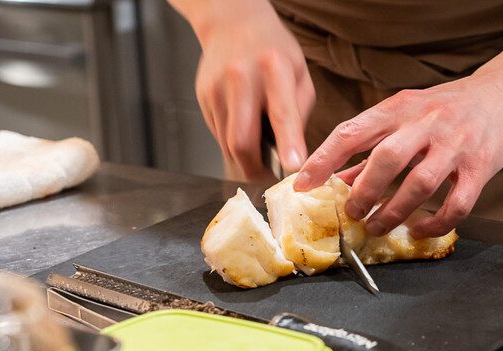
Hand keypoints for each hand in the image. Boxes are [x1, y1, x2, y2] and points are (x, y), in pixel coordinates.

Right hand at [180, 0, 314, 180]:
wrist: (233, 23)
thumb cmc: (273, 50)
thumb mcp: (299, 74)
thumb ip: (298, 113)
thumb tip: (294, 153)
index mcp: (274, 68)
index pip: (281, 113)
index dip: (287, 144)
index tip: (291, 166)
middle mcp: (241, 77)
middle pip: (242, 141)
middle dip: (255, 168)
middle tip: (269, 176)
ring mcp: (217, 88)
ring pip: (227, 144)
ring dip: (244, 157)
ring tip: (259, 150)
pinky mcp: (203, 97)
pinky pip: (218, 134)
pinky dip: (232, 141)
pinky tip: (243, 127)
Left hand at [294, 74, 502, 237]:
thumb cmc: (448, 106)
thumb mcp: (405, 115)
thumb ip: (373, 145)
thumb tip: (340, 180)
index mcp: (400, 107)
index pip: (352, 131)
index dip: (323, 160)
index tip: (302, 184)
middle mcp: (427, 123)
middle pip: (386, 159)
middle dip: (362, 192)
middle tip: (350, 212)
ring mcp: (455, 146)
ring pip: (419, 185)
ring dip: (392, 212)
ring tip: (376, 226)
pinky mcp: (480, 167)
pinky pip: (456, 205)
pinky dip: (434, 224)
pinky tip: (419, 229)